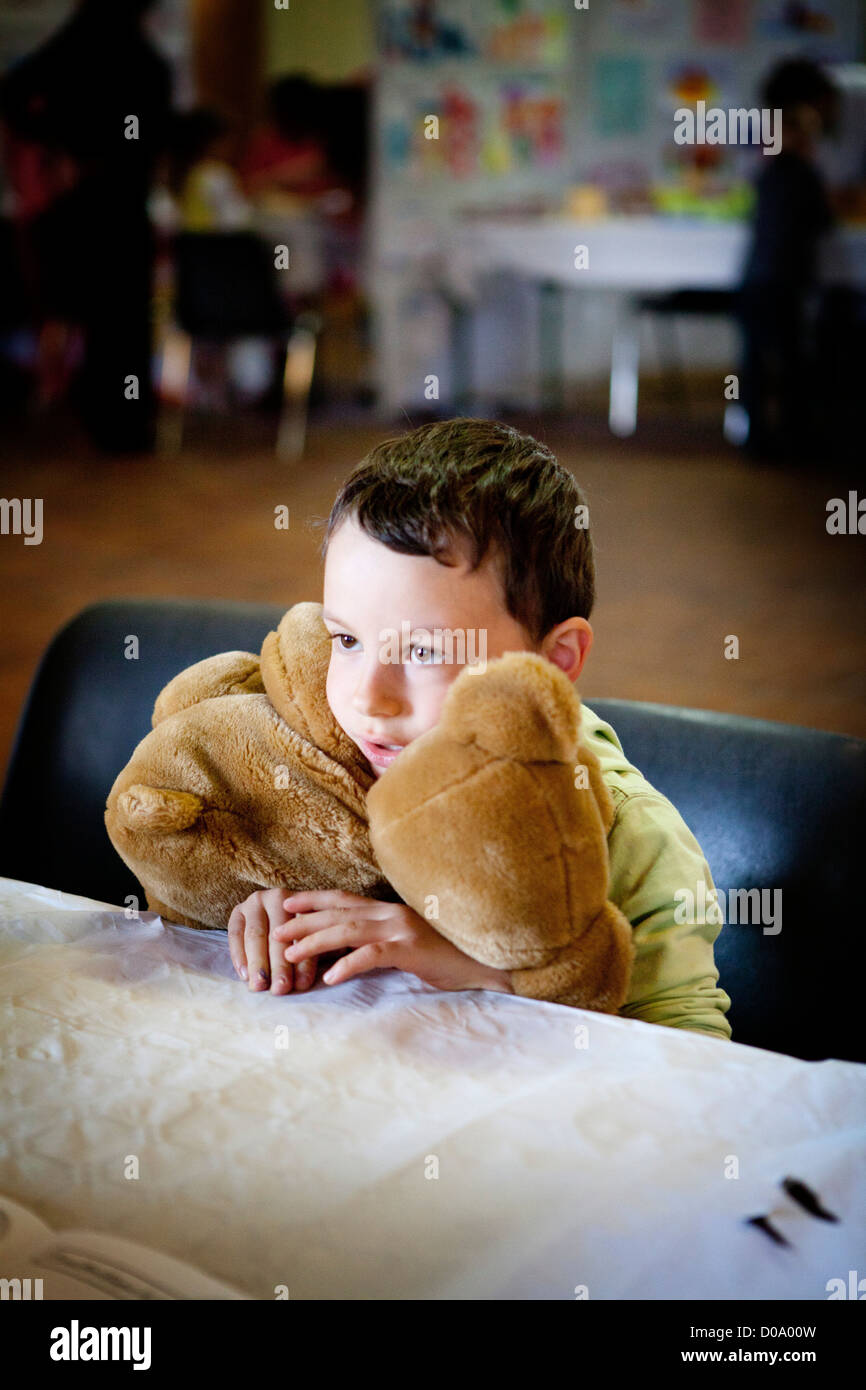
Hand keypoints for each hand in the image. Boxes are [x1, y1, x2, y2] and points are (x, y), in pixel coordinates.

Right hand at [227, 887, 344, 994]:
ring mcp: (255, 903)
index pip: (303, 934)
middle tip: (280, 988)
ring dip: (257, 963)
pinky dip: (239, 956)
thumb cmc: (305, 934)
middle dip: (278, 965)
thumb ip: (312, 955)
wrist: (280, 916)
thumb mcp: (315, 939)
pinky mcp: (238, 911)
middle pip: (278, 935)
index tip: (302, 985)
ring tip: (259, 986)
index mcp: (304, 902)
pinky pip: (235, 934)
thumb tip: (302, 983)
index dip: (303, 960)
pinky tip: (244, 976)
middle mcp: (277, 897)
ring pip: (255, 935)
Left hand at [273, 890, 513, 993]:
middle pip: (338, 911)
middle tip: (276, 930)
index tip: (286, 904)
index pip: (343, 899)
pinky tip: (330, 977)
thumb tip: (343, 951)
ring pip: (347, 930)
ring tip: (291, 954)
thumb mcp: (407, 944)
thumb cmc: (446, 956)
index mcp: (389, 909)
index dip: (313, 900)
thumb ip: (379, 940)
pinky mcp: (411, 949)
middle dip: (303, 920)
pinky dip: (348, 964)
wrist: (485, 963)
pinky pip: (372, 955)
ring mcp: (401, 928)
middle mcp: (392, 913)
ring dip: (315, 941)